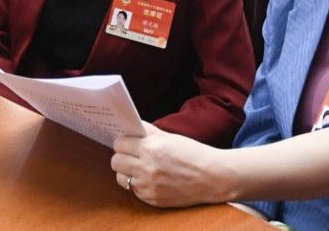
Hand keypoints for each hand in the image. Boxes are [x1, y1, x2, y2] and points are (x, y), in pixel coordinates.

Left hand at [111, 122, 227, 206]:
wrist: (212, 177)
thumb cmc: (194, 154)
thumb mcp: (171, 137)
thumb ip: (150, 133)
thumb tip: (133, 128)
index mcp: (152, 148)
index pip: (120, 143)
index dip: (123, 140)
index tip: (128, 141)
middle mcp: (147, 168)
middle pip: (115, 161)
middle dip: (122, 155)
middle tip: (131, 153)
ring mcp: (148, 186)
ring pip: (120, 177)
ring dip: (127, 171)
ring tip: (139, 167)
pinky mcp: (151, 199)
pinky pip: (133, 190)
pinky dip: (138, 183)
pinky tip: (150, 178)